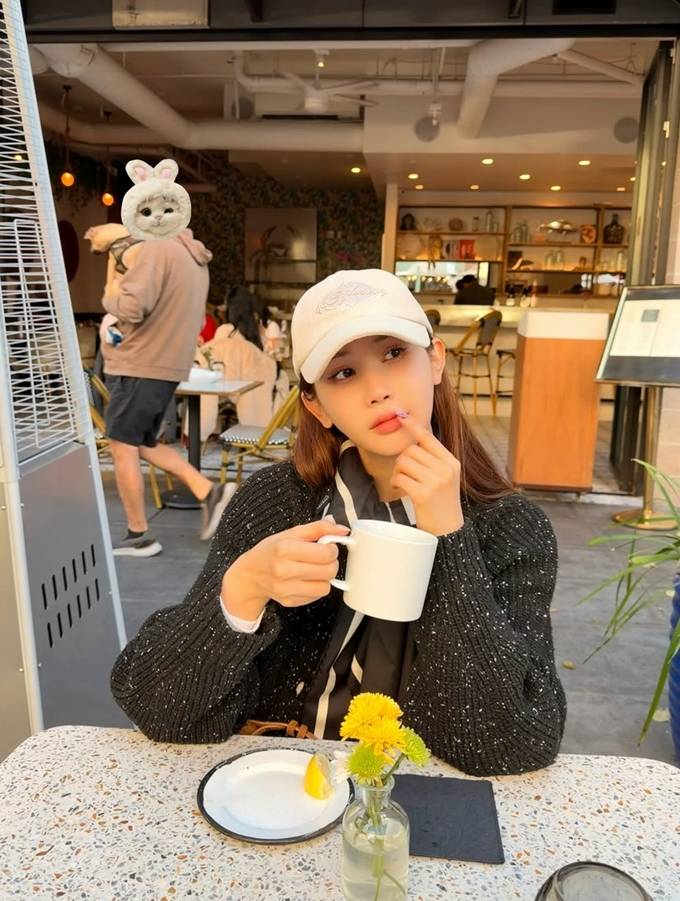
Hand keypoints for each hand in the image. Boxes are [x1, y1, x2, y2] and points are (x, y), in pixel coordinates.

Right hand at [221, 519, 349, 620]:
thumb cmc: (270, 551)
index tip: (327, 546)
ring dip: (325, 577)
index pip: (326, 553)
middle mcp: (284, 571)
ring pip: (326, 587)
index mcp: (285, 549)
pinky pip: (317, 596)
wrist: (250, 574)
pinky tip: (306, 579)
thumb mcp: (291, 533)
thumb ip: (318, 528)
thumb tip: (343, 530)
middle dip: (331, 563)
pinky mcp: (290, 601)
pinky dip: (316, 587)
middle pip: (329, 571)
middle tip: (323, 558)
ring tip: (315, 569)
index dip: (332, 548)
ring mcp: (286, 589)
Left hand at [390, 414, 463, 535]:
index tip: (402, 416)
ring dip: (398, 471)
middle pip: (411, 450)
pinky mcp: (423, 494)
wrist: (449, 530)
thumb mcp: (445, 477)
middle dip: (402, 461)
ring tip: (403, 482)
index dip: (413, 427)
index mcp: (451, 462)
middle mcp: (446, 469)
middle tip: (403, 474)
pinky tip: (401, 489)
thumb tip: (416, 437)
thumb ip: (434, 459)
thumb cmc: (442, 502)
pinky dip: (396, 482)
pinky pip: (400, 477)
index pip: (428, 438)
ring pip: (403, 462)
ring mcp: (435, 482)